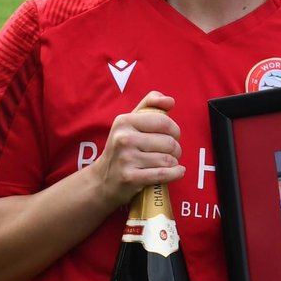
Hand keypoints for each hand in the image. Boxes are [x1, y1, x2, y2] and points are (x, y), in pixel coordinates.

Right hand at [93, 91, 183, 207]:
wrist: (102, 179)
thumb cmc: (123, 147)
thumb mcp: (131, 121)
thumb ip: (150, 104)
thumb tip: (170, 101)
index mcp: (124, 121)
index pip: (164, 122)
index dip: (175, 130)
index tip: (173, 136)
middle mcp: (123, 139)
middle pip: (168, 142)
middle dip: (176, 149)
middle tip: (171, 153)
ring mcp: (126, 159)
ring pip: (167, 159)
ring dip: (174, 162)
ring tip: (169, 163)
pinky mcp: (130, 178)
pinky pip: (163, 174)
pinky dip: (175, 173)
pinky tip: (178, 171)